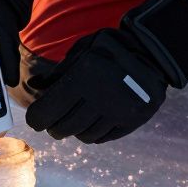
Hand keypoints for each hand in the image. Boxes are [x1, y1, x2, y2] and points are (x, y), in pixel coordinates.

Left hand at [25, 29, 166, 142]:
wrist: (153, 52)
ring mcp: (118, 112)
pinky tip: (92, 121)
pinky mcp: (132, 121)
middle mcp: (100, 98)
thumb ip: (57, 73)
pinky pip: (104, 137)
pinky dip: (93, 133)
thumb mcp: (82, 51)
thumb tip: (34, 87)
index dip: (37, 119)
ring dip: (74, 131)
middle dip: (53, 127)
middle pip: (64, 128)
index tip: (34, 120)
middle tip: (52, 123)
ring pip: (84, 135)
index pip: (47, 112)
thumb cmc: (110, 48)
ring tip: (75, 119)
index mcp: (83, 77)